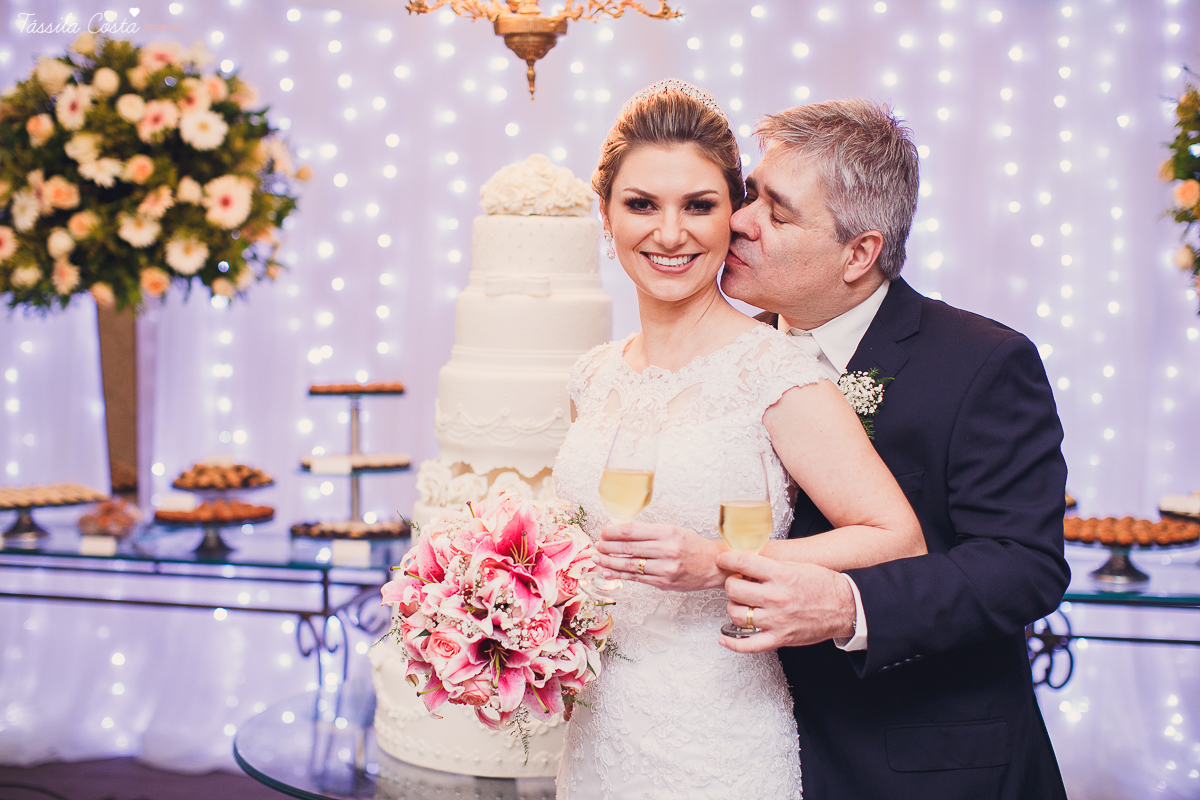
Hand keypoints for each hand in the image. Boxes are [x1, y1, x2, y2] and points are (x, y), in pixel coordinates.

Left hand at [595, 522, 727, 591]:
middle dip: (607, 547)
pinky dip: (619, 574)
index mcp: (667, 533)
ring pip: (629, 565)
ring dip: (609, 562)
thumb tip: (620, 533)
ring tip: (597, 559)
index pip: (632, 531)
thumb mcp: (673, 531)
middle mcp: (666, 550)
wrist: (713, 565)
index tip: (603, 532)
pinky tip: (608, 571)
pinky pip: (637, 578)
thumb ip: (649, 532)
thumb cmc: (692, 546)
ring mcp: (665, 569)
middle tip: (596, 546)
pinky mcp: (664, 583)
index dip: (613, 532)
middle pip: (628, 548)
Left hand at [716, 551, 855, 652]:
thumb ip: (771, 565)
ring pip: (736, 615)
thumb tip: (746, 563)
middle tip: (736, 583)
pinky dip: (732, 643)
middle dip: (731, 584)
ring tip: (741, 604)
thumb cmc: (823, 585)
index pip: (742, 563)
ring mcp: (776, 620)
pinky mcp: (780, 638)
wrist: (845, 607)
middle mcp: (776, 597)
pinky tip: (724, 638)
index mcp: (780, 575)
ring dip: (734, 608)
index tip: (722, 560)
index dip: (727, 560)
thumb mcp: (797, 566)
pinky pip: (749, 645)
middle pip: (734, 590)